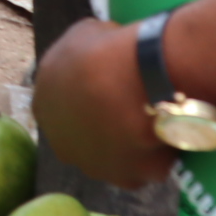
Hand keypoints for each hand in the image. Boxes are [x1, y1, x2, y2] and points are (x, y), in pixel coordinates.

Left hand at [33, 17, 176, 189]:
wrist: (135, 79)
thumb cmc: (104, 50)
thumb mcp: (83, 35)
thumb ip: (82, 54)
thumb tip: (97, 55)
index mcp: (43, 107)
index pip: (66, 105)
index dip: (91, 97)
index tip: (114, 88)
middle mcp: (61, 143)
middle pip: (88, 137)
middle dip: (108, 127)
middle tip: (137, 108)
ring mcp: (93, 166)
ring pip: (117, 157)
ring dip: (133, 145)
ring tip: (159, 120)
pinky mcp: (126, 179)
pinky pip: (146, 168)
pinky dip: (159, 155)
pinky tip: (172, 134)